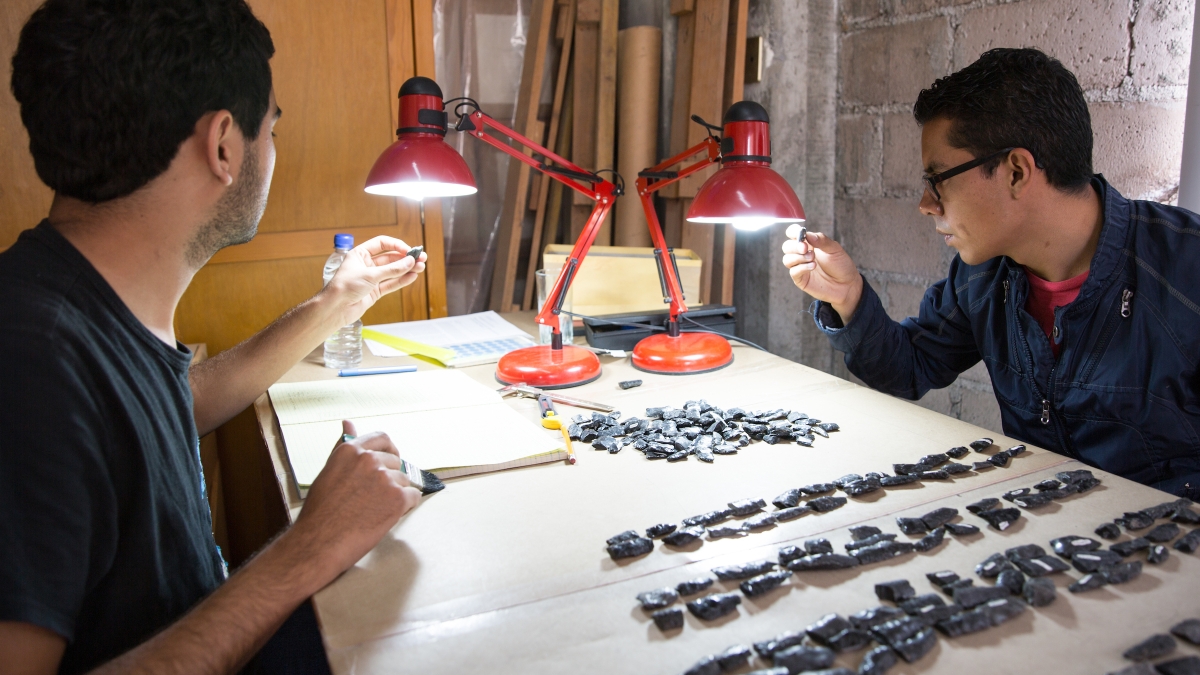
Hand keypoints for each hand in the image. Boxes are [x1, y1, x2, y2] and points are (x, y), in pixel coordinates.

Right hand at [291, 421, 421, 576]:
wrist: (319, 543)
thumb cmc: (321, 512)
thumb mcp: (329, 472)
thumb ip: (344, 447)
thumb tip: (348, 422)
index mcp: (350, 451)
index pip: (382, 439)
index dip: (389, 451)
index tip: (392, 459)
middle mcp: (368, 460)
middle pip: (396, 463)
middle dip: (391, 479)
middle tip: (376, 499)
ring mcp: (385, 478)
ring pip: (404, 481)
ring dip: (396, 495)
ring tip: (375, 511)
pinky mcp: (397, 498)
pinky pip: (413, 497)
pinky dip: (406, 507)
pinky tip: (387, 516)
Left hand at [323, 236, 426, 325]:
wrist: (336, 308)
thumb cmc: (345, 287)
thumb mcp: (370, 275)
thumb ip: (392, 269)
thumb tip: (409, 262)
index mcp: (360, 254)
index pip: (382, 244)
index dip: (396, 245)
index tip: (409, 250)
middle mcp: (366, 265)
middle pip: (390, 258)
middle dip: (405, 258)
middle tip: (420, 258)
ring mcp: (371, 278)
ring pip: (392, 271)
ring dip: (406, 269)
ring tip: (421, 267)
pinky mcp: (375, 291)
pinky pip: (391, 284)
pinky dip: (402, 280)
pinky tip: (412, 276)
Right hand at [780, 225, 863, 322]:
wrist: (847, 284)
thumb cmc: (841, 265)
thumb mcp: (834, 249)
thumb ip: (821, 240)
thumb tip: (808, 234)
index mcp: (809, 243)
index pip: (793, 233)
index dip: (793, 232)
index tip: (799, 233)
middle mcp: (802, 254)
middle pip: (787, 246)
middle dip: (795, 246)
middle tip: (806, 248)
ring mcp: (800, 267)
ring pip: (787, 259)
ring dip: (798, 257)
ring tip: (813, 259)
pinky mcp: (800, 279)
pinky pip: (793, 271)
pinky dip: (802, 268)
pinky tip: (813, 266)